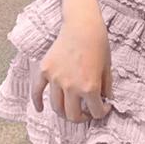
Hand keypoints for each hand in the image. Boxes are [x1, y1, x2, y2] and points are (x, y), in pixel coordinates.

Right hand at [31, 7, 113, 121]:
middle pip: (72, 115)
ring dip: (64, 113)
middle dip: (81, 118)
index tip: (103, 107)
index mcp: (90, 87)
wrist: (83, 25)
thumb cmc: (98, 44)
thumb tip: (105, 101)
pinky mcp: (45, 70)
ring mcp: (56, 79)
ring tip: (69, 110)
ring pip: (56, 107)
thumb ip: (106, 87)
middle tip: (85, 113)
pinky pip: (37, 91)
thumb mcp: (108, 67)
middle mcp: (71, 87)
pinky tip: (40, 109)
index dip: (102, 112)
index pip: (95, 112)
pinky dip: (37, 102)